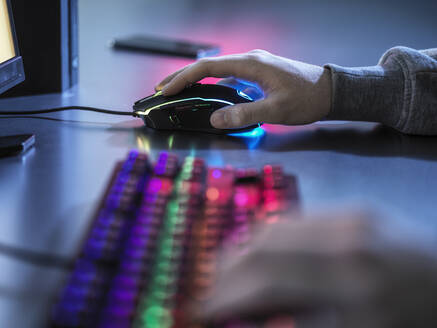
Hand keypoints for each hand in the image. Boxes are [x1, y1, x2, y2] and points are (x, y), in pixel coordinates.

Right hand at [155, 50, 331, 128]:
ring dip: (197, 81)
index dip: (184, 78)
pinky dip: (213, 85)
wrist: (330, 92)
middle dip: (184, 77)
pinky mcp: (259, 73)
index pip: (208, 68)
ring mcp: (255, 65)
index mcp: (251, 64)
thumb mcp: (276, 111)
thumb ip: (245, 114)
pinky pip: (229, 76)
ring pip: (218, 71)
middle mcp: (250, 60)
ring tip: (180, 92)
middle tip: (164, 90)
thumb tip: (215, 119)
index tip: (167, 90)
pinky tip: (208, 95)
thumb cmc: (307, 99)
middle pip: (208, 66)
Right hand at [197, 211, 436, 327]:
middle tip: (210, 290)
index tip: (205, 309)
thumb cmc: (414, 320)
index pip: (268, 281)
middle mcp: (348, 244)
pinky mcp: (355, 210)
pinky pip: (296, 220)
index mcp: (355, 288)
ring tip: (228, 272)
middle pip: (264, 245)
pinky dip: (268, 238)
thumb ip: (300, 320)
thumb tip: (253, 316)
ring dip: (243, 250)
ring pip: (276, 225)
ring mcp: (352, 220)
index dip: (227, 295)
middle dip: (227, 269)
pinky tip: (261, 255)